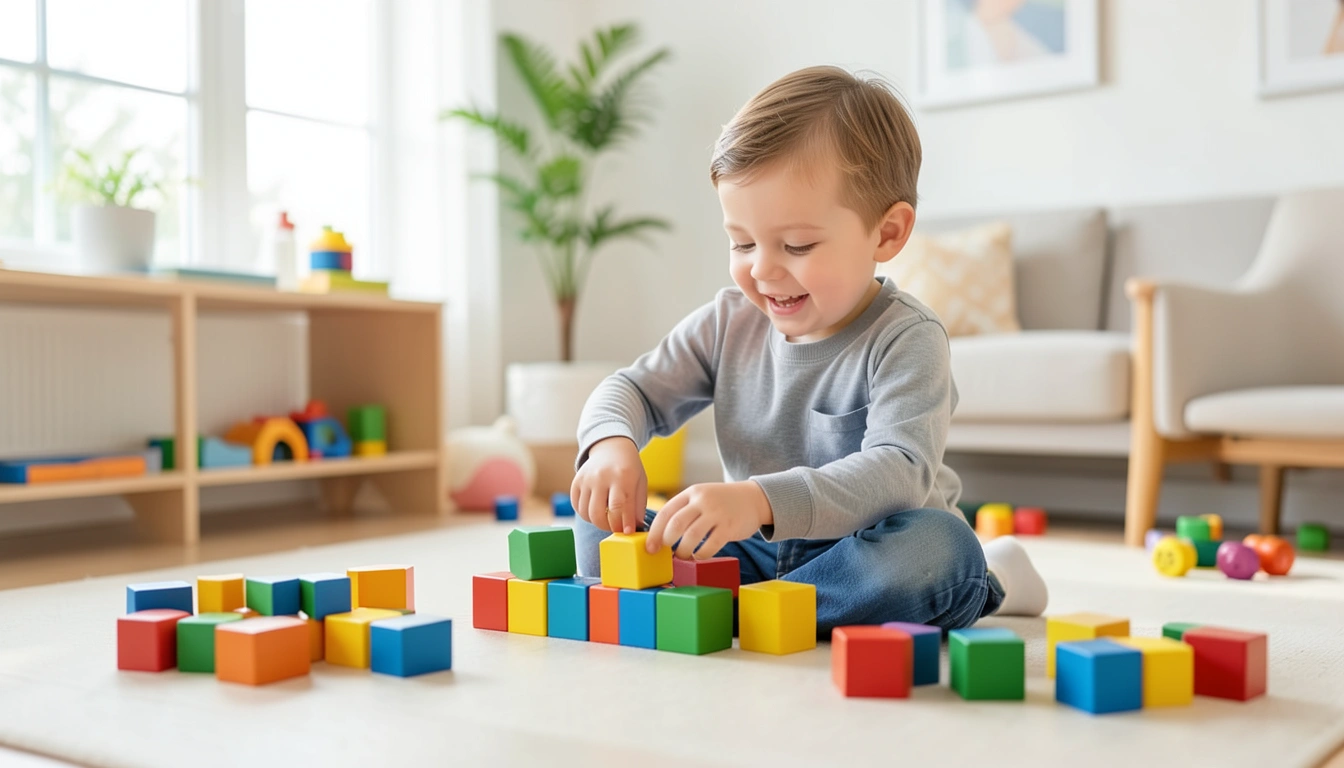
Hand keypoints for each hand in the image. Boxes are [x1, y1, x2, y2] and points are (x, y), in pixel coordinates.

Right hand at [570, 437, 647, 533]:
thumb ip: (638, 506)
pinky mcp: (576, 481)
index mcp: (622, 476)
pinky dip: (586, 514)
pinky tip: (596, 510)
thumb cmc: (629, 468)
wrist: (612, 448)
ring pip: (586, 513)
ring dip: (597, 522)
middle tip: (616, 527)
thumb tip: (635, 528)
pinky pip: (577, 506)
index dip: (623, 523)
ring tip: (607, 518)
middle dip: (608, 526)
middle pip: (598, 513)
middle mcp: (602, 476)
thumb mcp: (640, 483)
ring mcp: (587, 479)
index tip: (628, 532)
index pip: (619, 506)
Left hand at [645, 481, 773, 558]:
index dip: (655, 531)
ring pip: (692, 537)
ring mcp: (717, 513)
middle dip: (666, 541)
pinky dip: (701, 554)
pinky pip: (710, 546)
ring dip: (683, 551)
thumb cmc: (721, 502)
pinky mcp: (729, 527)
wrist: (754, 498)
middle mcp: (703, 501)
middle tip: (664, 552)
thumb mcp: (701, 497)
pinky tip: (699, 556)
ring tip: (682, 556)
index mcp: (691, 493)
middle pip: (676, 524)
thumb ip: (683, 510)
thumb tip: (660, 535)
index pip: (666, 512)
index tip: (650, 547)